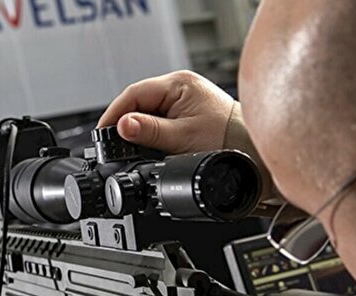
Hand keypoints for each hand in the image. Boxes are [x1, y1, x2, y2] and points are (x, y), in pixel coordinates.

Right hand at [98, 70, 234, 154]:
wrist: (253, 152)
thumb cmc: (227, 140)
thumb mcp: (182, 138)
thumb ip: (150, 131)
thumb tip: (123, 125)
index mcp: (179, 84)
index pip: (133, 94)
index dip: (114, 114)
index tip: (103, 134)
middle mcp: (180, 87)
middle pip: (137, 103)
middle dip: (124, 124)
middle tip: (114, 146)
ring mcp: (182, 99)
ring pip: (146, 113)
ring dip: (137, 131)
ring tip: (130, 149)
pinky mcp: (184, 112)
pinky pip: (157, 120)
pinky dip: (149, 133)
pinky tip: (147, 146)